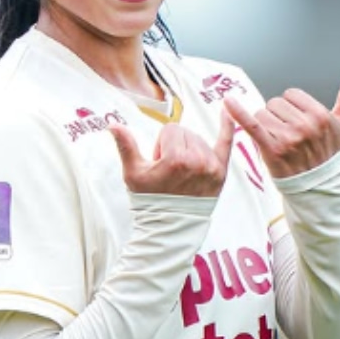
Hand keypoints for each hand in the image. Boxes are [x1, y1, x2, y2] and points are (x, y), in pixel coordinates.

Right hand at [108, 110, 232, 196]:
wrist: (170, 226)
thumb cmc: (150, 200)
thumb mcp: (133, 173)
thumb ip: (125, 145)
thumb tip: (112, 124)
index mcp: (176, 158)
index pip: (170, 129)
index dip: (161, 145)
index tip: (160, 163)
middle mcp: (197, 160)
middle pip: (185, 132)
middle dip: (175, 145)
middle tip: (170, 169)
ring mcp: (211, 166)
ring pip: (199, 139)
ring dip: (190, 149)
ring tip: (183, 171)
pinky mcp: (221, 172)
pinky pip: (226, 142)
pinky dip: (227, 126)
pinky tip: (227, 112)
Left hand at [224, 68, 339, 177]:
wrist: (317, 185)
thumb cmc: (329, 152)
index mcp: (320, 115)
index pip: (291, 94)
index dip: (292, 107)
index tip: (299, 122)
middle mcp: (305, 125)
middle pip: (275, 103)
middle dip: (278, 116)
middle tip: (289, 134)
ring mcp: (288, 138)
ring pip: (263, 114)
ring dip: (266, 125)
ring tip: (278, 140)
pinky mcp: (271, 149)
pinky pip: (252, 125)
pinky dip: (238, 113)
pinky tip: (227, 101)